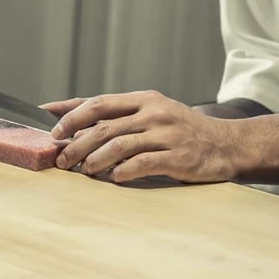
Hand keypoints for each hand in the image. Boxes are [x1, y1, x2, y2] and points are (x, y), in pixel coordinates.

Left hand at [44, 91, 244, 183]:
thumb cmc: (185, 132)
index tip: (49, 126)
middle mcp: (153, 113)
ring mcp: (166, 134)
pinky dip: (123, 171)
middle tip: (61, 159)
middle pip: (103, 126)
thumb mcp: (155, 114)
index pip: (98, 102)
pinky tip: (113, 178)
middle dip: (76, 143)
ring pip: (118, 145)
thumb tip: (76, 125)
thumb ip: (121, 118)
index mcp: (144, 100)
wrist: (228, 145)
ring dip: (94, 160)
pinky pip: (142, 164)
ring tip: (83, 171)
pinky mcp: (177, 156)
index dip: (70, 114)